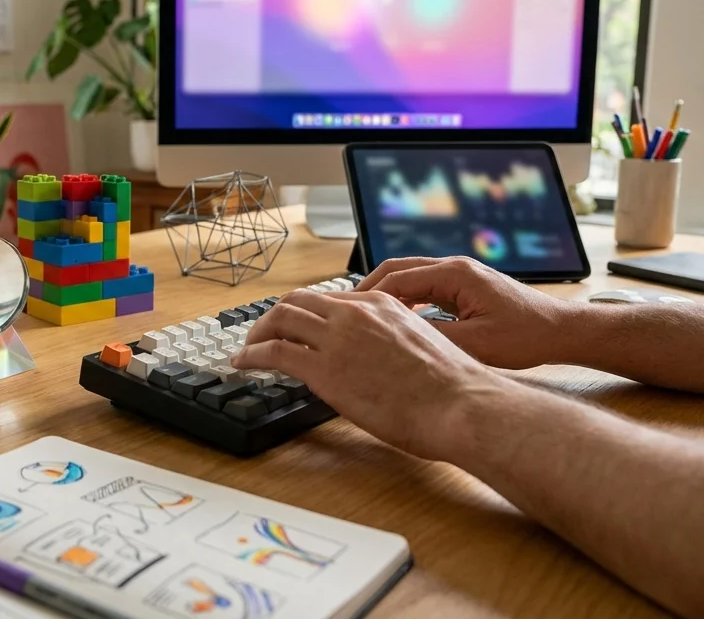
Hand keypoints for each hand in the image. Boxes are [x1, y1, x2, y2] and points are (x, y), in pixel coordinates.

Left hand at [232, 290, 501, 460]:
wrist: (460, 404)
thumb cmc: (453, 389)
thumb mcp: (421, 346)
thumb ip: (392, 343)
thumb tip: (378, 360)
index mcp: (383, 304)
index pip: (330, 299)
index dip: (306, 313)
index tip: (296, 327)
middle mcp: (356, 312)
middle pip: (298, 301)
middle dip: (274, 317)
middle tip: (262, 334)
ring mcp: (338, 337)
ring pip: (281, 319)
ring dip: (258, 334)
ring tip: (248, 349)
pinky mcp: (324, 367)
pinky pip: (274, 352)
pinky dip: (252, 354)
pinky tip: (243, 364)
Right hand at [355, 256, 580, 369]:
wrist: (562, 331)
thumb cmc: (526, 336)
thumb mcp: (475, 344)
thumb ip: (432, 337)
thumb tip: (394, 338)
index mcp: (455, 273)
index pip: (396, 277)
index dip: (366, 296)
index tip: (343, 312)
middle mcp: (455, 267)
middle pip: (398, 269)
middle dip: (369, 290)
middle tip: (344, 312)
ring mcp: (460, 275)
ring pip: (410, 277)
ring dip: (387, 295)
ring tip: (363, 318)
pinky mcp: (465, 287)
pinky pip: (425, 288)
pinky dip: (405, 301)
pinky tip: (395, 321)